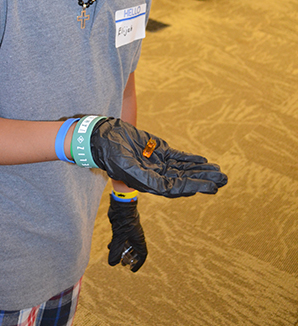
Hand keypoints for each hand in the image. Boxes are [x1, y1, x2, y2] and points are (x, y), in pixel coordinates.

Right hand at [90, 118, 227, 196]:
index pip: (175, 188)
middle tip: (223, 180)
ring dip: (201, 170)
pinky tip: (203, 161)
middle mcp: (155, 175)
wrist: (101, 136)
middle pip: (184, 179)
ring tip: (220, 172)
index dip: (193, 187)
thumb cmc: (110, 152)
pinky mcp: (156, 150)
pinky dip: (190, 159)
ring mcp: (156, 163)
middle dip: (203, 180)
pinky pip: (177, 157)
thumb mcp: (127, 166)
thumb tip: (165, 189)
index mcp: (148, 183)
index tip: (210, 186)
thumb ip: (145, 177)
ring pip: (183, 168)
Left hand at [107, 195, 146, 272]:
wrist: (121, 205)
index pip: (142, 255)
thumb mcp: (119, 238)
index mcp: (139, 239)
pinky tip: (109, 246)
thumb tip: (112, 264)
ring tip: (116, 257)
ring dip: (121, 251)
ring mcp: (129, 231)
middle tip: (122, 264)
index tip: (132, 270)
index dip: (138, 263)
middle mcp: (135, 236)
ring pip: (126, 244)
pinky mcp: (122, 227)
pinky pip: (120, 238)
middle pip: (134, 250)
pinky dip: (116, 243)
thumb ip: (116, 251)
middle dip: (129, 258)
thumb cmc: (124, 220)